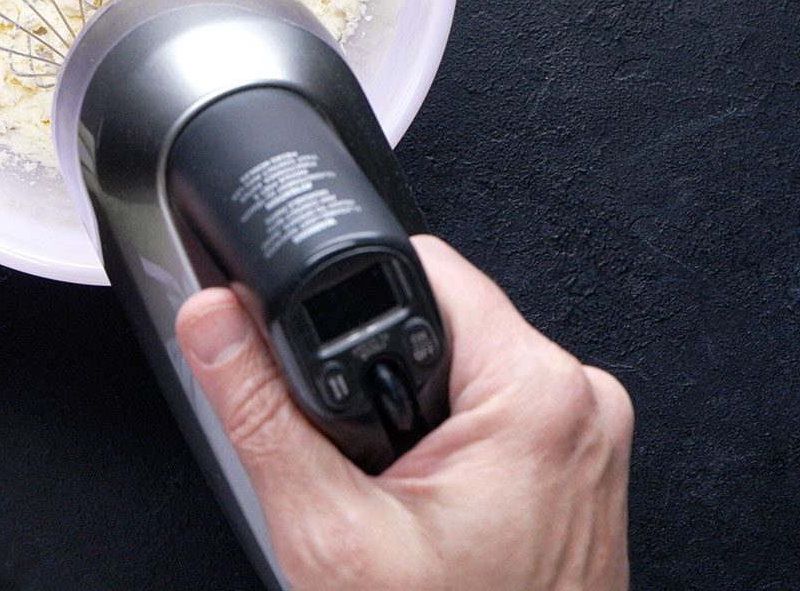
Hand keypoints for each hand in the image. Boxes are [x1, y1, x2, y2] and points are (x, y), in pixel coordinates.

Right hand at [176, 236, 631, 590]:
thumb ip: (260, 413)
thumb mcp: (331, 533)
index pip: (425, 267)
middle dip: (377, 370)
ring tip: (390, 491)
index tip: (317, 357)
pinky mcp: (579, 467)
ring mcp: (586, 438)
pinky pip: (494, 412)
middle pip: (440, 317)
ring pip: (463, 366)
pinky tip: (425, 506)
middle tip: (359, 459)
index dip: (348, 295)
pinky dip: (446, 442)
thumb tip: (213, 323)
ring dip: (410, 408)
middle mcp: (580, 402)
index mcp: (537, 393)